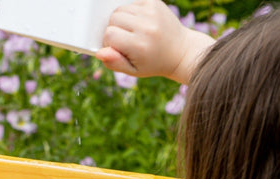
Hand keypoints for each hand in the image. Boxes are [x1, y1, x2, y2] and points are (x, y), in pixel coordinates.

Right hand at [97, 0, 211, 81]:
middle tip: (127, 40)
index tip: (120, 49)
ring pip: (120, 9)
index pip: (109, 35)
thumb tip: (99, 52)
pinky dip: (131, 12)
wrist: (180, 51)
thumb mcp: (133, 70)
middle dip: (115, 29)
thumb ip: (114, 62)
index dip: (110, 43)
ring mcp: (151, 12)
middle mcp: (146, 26)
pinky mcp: (154, 2)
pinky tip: (141, 23)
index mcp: (139, 45)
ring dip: (122, 20)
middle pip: (113, 19)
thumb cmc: (153, 62)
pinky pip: (131, 3)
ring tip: (134, 31)